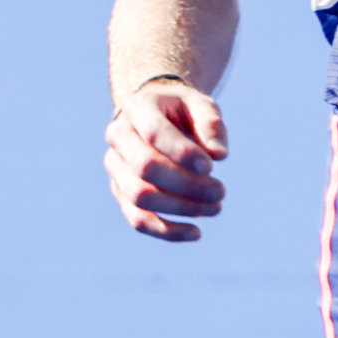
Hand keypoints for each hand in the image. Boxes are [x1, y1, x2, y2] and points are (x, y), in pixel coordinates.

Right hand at [108, 77, 228, 240]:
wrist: (158, 117)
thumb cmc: (183, 112)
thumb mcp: (200, 105)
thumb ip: (210, 124)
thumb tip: (219, 155)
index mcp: (138, 108)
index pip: (155, 133)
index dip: (183, 153)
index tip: (213, 165)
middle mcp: (119, 137)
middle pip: (146, 168)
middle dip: (187, 184)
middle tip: (221, 191)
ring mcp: (116, 167)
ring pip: (140, 197)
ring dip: (181, 208)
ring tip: (215, 208)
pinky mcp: (121, 192)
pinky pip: (138, 219)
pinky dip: (167, 231)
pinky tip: (196, 232)